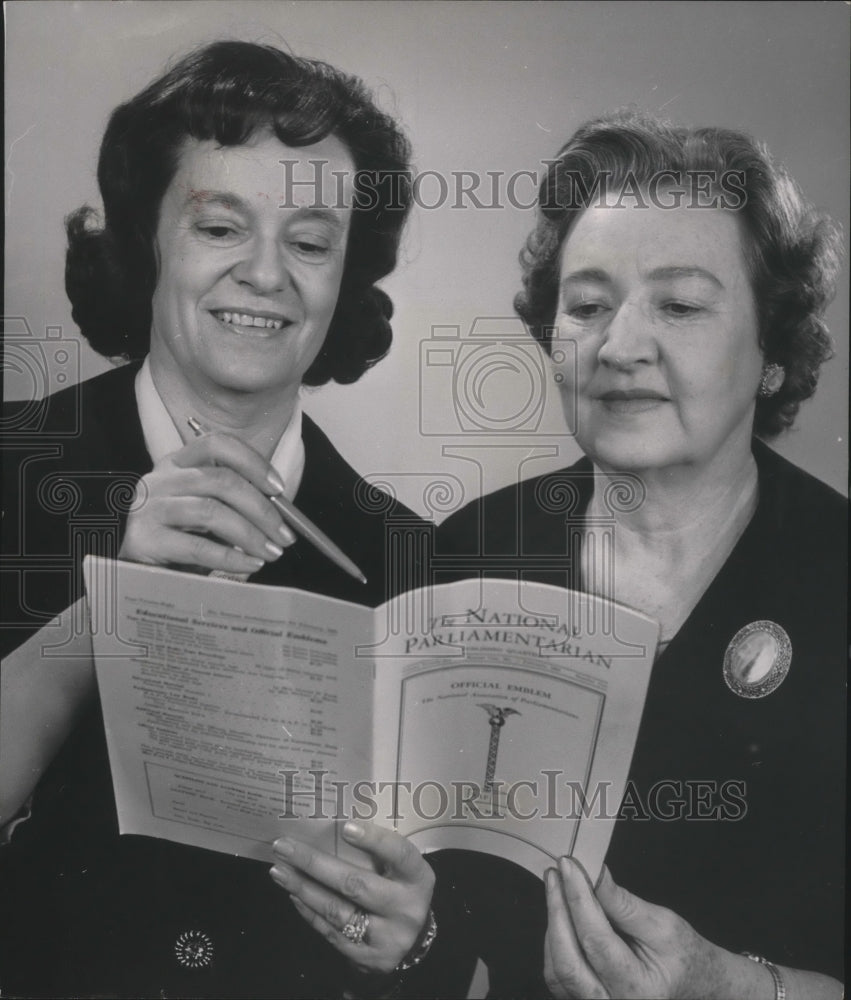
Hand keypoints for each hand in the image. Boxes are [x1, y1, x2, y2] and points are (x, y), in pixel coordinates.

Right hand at [119, 432, 294, 573]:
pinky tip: (250, 565)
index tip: (279, 489)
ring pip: (211, 511)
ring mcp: (148, 508)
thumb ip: (235, 506)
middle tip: (284, 535)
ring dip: (251, 534)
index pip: (217, 444)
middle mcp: (159, 479)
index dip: (253, 462)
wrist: (135, 577)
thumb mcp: (206, 516)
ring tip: (271, 553)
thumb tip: (280, 515)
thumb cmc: (179, 544)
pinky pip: (197, 546)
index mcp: (176, 464)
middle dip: (262, 509)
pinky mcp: (143, 540)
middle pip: (220, 480)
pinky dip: (231, 557)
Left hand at [269, 821, 434, 974]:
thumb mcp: (399, 869)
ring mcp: (387, 937)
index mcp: (418, 878)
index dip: (374, 840)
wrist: (409, 939)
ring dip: (303, 888)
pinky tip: (293, 893)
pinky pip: (331, 932)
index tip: (345, 826)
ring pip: (337, 910)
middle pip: (356, 884)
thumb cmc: (398, 888)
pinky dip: (309, 911)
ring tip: (279, 870)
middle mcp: (407, 909)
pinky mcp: (367, 958)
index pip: (399, 854)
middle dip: (314, 863)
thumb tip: (329, 826)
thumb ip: (378, 853)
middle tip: (284, 846)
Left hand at [544, 859, 721, 998]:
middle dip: (557, 910)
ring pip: (556, 969)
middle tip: (556, 874)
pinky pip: (557, 973)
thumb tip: (594, 875)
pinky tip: (564, 916)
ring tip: (559, 890)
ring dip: (554, 924)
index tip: (569, 865)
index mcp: (638, 988)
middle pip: (567, 960)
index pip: (596, 940)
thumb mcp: (662, 925)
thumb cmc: (682, 956)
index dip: (578, 897)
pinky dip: (555, 941)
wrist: (690, 982)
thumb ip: (624, 904)